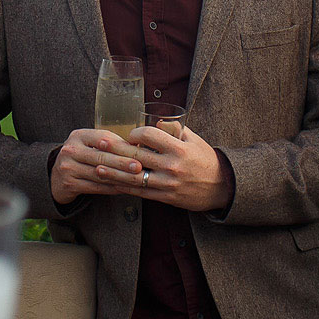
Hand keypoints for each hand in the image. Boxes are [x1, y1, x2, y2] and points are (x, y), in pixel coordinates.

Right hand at [51, 128, 142, 205]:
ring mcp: (68, 168)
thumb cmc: (81, 157)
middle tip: (139, 167)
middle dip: (122, 163)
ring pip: (100, 174)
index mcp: (78, 136)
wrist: (56, 177)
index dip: (120, 146)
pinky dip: (112, 188)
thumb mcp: (89, 145)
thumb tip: (137, 146)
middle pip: (101, 157)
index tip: (137, 152)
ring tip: (135, 180)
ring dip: (120, 178)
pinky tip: (124, 188)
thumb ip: (110, 144)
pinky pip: (95, 187)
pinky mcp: (69, 184)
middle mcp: (71, 150)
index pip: (102, 138)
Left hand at [111, 122, 230, 212]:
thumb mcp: (194, 139)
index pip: (150, 135)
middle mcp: (171, 166)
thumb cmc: (205, 159)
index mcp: (179, 148)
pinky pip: (140, 192)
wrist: (221, 187)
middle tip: (99, 144)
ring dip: (114, 172)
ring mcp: (167, 183)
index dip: (136, 133)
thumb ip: (175, 129)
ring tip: (97, 167)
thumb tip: (157, 120)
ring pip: (134, 177)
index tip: (130, 134)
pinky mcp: (165, 197)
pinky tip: (112, 184)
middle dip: (116, 150)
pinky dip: (124, 188)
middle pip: (137, 156)